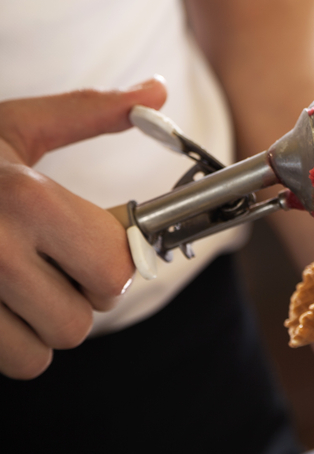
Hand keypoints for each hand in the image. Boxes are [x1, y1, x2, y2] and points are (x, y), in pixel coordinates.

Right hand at [0, 78, 166, 378]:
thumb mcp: (12, 126)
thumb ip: (88, 112)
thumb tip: (158, 88)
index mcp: (24, 198)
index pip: (115, 271)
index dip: (112, 265)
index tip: (91, 248)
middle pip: (79, 323)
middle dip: (74, 300)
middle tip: (50, 269)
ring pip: (40, 354)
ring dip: (37, 329)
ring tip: (14, 287)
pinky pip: (8, 365)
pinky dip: (6, 345)